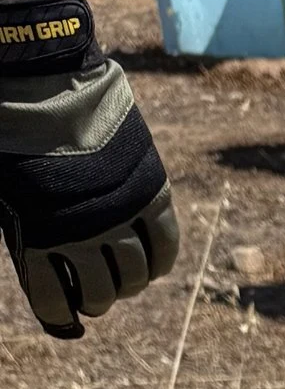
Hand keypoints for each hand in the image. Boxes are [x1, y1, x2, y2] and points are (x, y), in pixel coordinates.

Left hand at [0, 0, 178, 338]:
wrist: (40, 74)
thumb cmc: (11, 130)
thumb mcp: (8, 191)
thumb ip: (25, 232)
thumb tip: (45, 274)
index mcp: (39, 236)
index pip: (54, 300)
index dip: (59, 313)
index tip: (64, 314)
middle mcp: (83, 232)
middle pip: (101, 292)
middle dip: (95, 298)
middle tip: (94, 293)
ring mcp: (120, 212)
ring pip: (135, 276)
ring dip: (128, 283)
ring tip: (122, 278)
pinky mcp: (150, 191)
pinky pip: (165, 246)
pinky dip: (159, 261)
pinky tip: (151, 264)